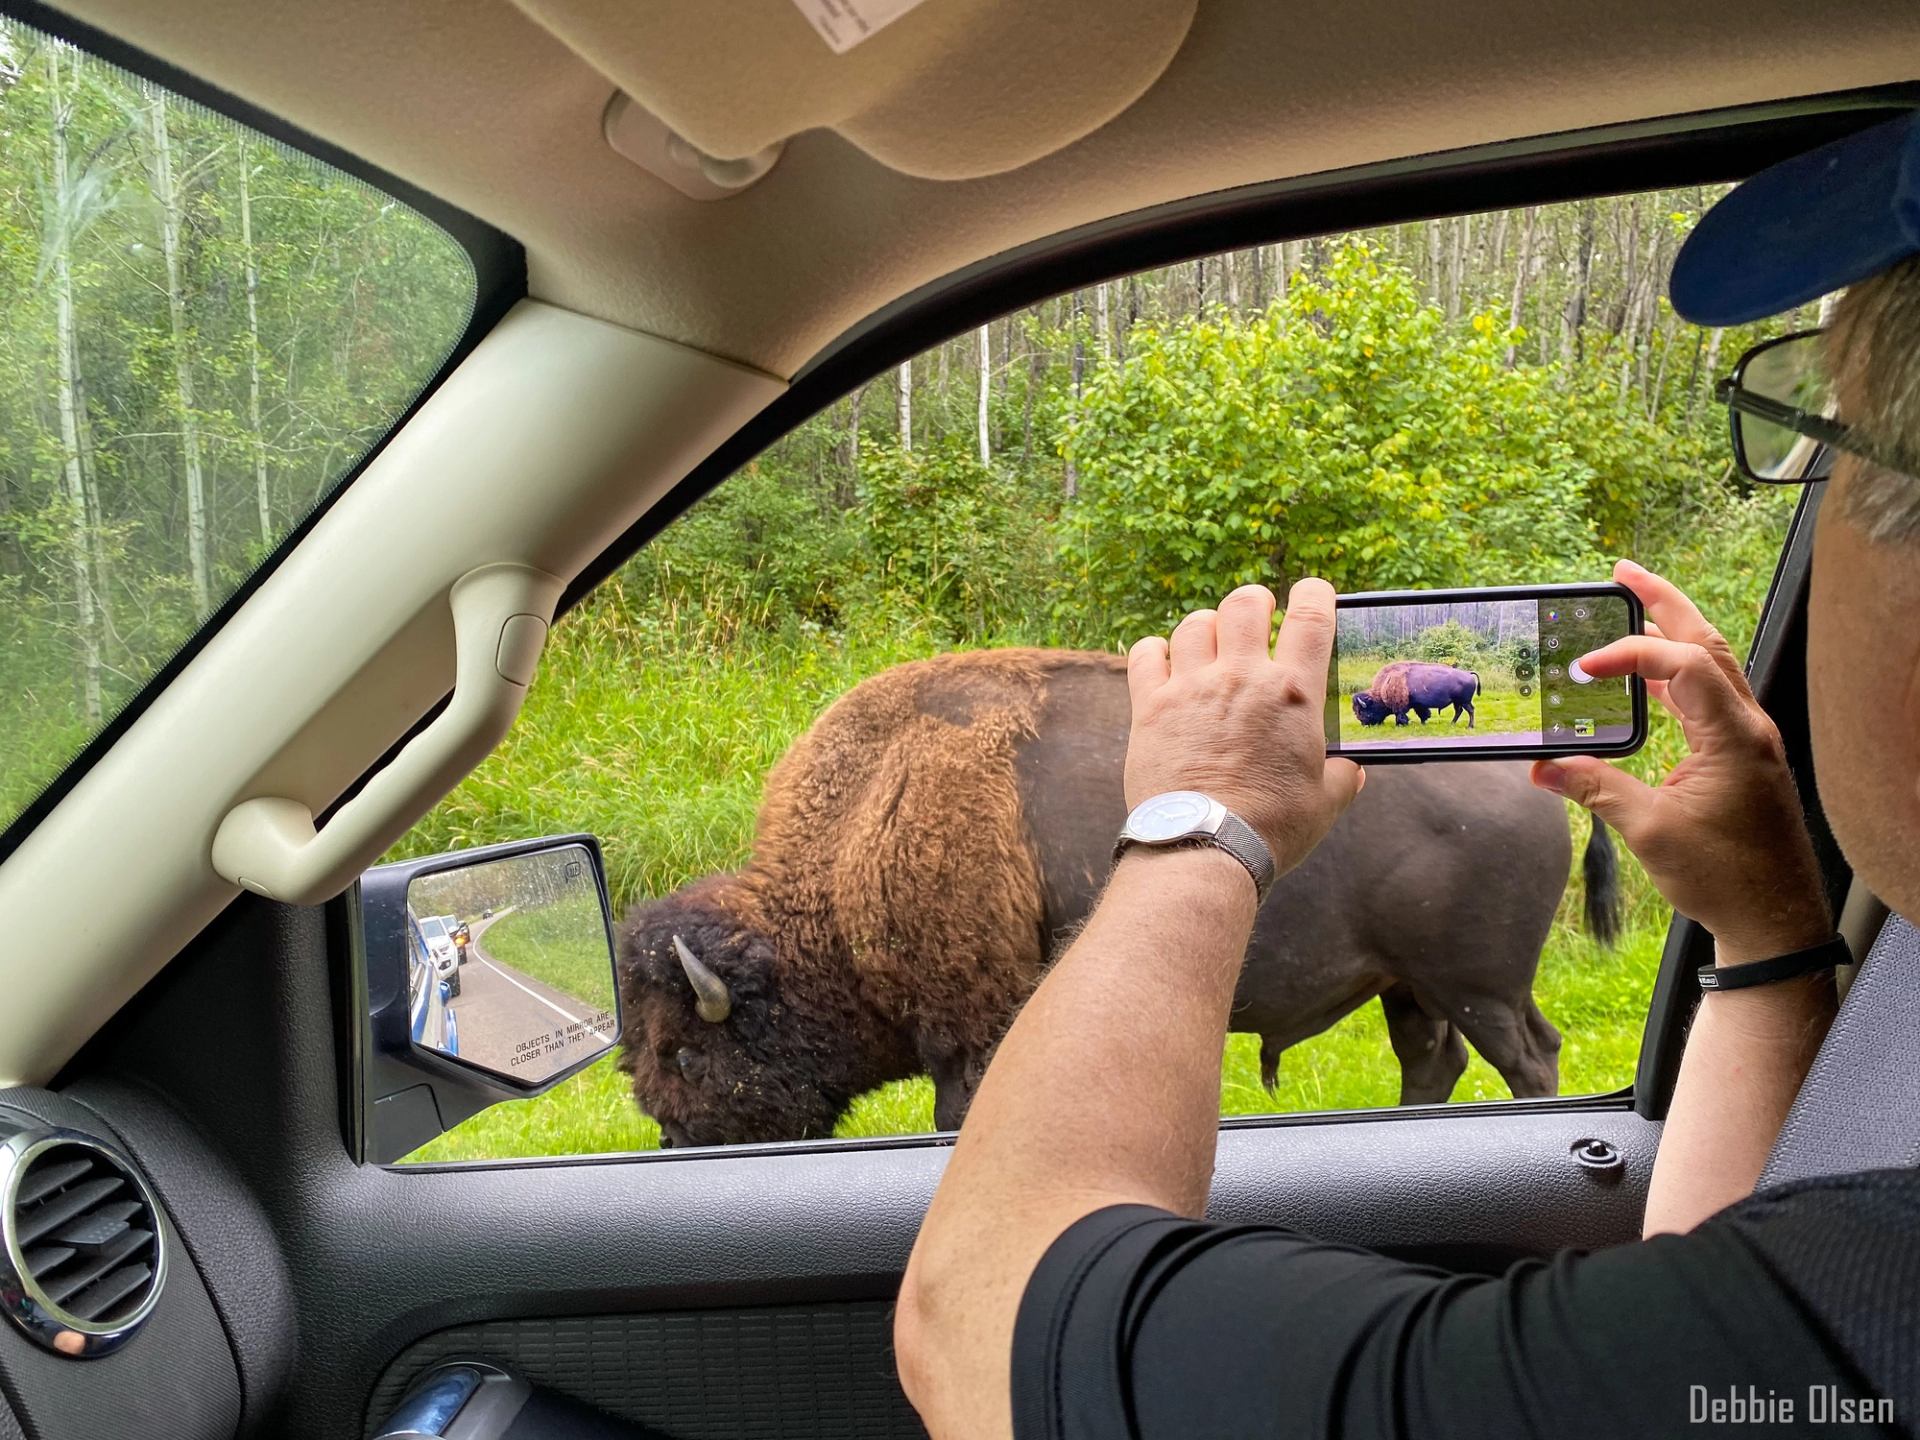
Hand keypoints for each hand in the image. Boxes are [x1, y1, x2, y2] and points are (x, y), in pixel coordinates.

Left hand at [1126, 580, 1363, 876]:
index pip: (1310, 617)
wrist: (1204, 847)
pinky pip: (1146, 654)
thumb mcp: (1325, 803)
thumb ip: (1341, 777)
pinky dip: (1155, 650)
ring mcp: (1192, 688)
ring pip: (1195, 624)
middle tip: (1257, 616)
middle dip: (1254, 602)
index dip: (1314, 595)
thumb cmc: (1272, 828)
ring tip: (1211, 645)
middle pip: (1244, 604)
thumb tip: (1351, 770)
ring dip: (1207, 628)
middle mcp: (1241, 677)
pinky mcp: (1150, 706)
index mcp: (1292, 693)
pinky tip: (1163, 661)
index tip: (1313, 595)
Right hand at [1531, 559, 1829, 962]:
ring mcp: (1749, 741)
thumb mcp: (1648, 830)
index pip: (1680, 665)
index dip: (1628, 654)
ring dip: (1672, 634)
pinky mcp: (1742, 758)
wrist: (1772, 920)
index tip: (1582, 666)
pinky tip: (1648, 679)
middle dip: (1664, 604)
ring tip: (1631, 611)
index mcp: (1734, 736)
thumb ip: (1594, 788)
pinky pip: (1710, 698)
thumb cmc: (1724, 879)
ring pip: (1712, 666)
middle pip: (1707, 643)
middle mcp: (1749, 727)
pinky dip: (1677, 676)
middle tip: (1623, 574)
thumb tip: (1542, 766)